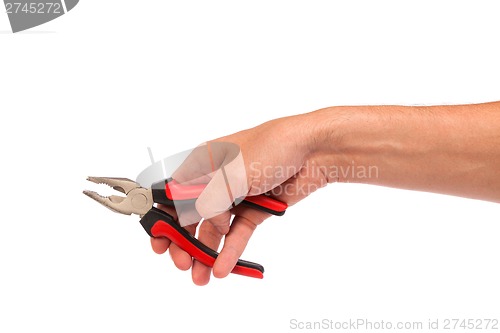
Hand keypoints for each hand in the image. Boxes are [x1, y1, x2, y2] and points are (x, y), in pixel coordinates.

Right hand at [150, 113, 330, 284]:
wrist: (314, 151)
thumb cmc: (272, 148)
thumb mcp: (232, 173)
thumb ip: (207, 199)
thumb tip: (195, 220)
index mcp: (204, 162)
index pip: (174, 194)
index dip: (164, 218)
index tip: (160, 242)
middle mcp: (216, 180)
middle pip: (191, 215)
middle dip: (184, 241)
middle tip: (182, 263)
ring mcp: (236, 196)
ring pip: (214, 229)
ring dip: (206, 252)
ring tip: (200, 276)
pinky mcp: (255, 209)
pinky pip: (238, 233)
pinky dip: (230, 250)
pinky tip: (223, 268)